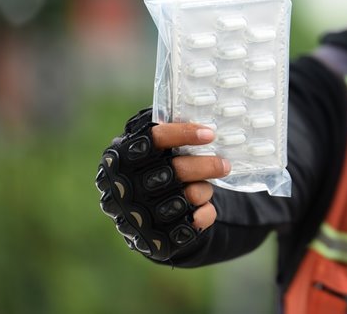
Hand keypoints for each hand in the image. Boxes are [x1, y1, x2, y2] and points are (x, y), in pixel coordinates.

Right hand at [97, 108, 232, 260]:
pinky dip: (204, 215)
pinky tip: (206, 208)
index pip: (154, 140)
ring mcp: (137, 216)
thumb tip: (197, 107)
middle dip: (206, 166)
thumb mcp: (150, 145)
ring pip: (185, 197)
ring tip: (207, 186)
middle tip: (225, 164)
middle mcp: (124, 188)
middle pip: (175, 171)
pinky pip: (190, 224)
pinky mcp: (155, 239)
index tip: (210, 133)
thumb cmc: (153, 168)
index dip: (183, 134)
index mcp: (120, 158)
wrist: (142, 214)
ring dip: (204, 190)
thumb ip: (164, 128)